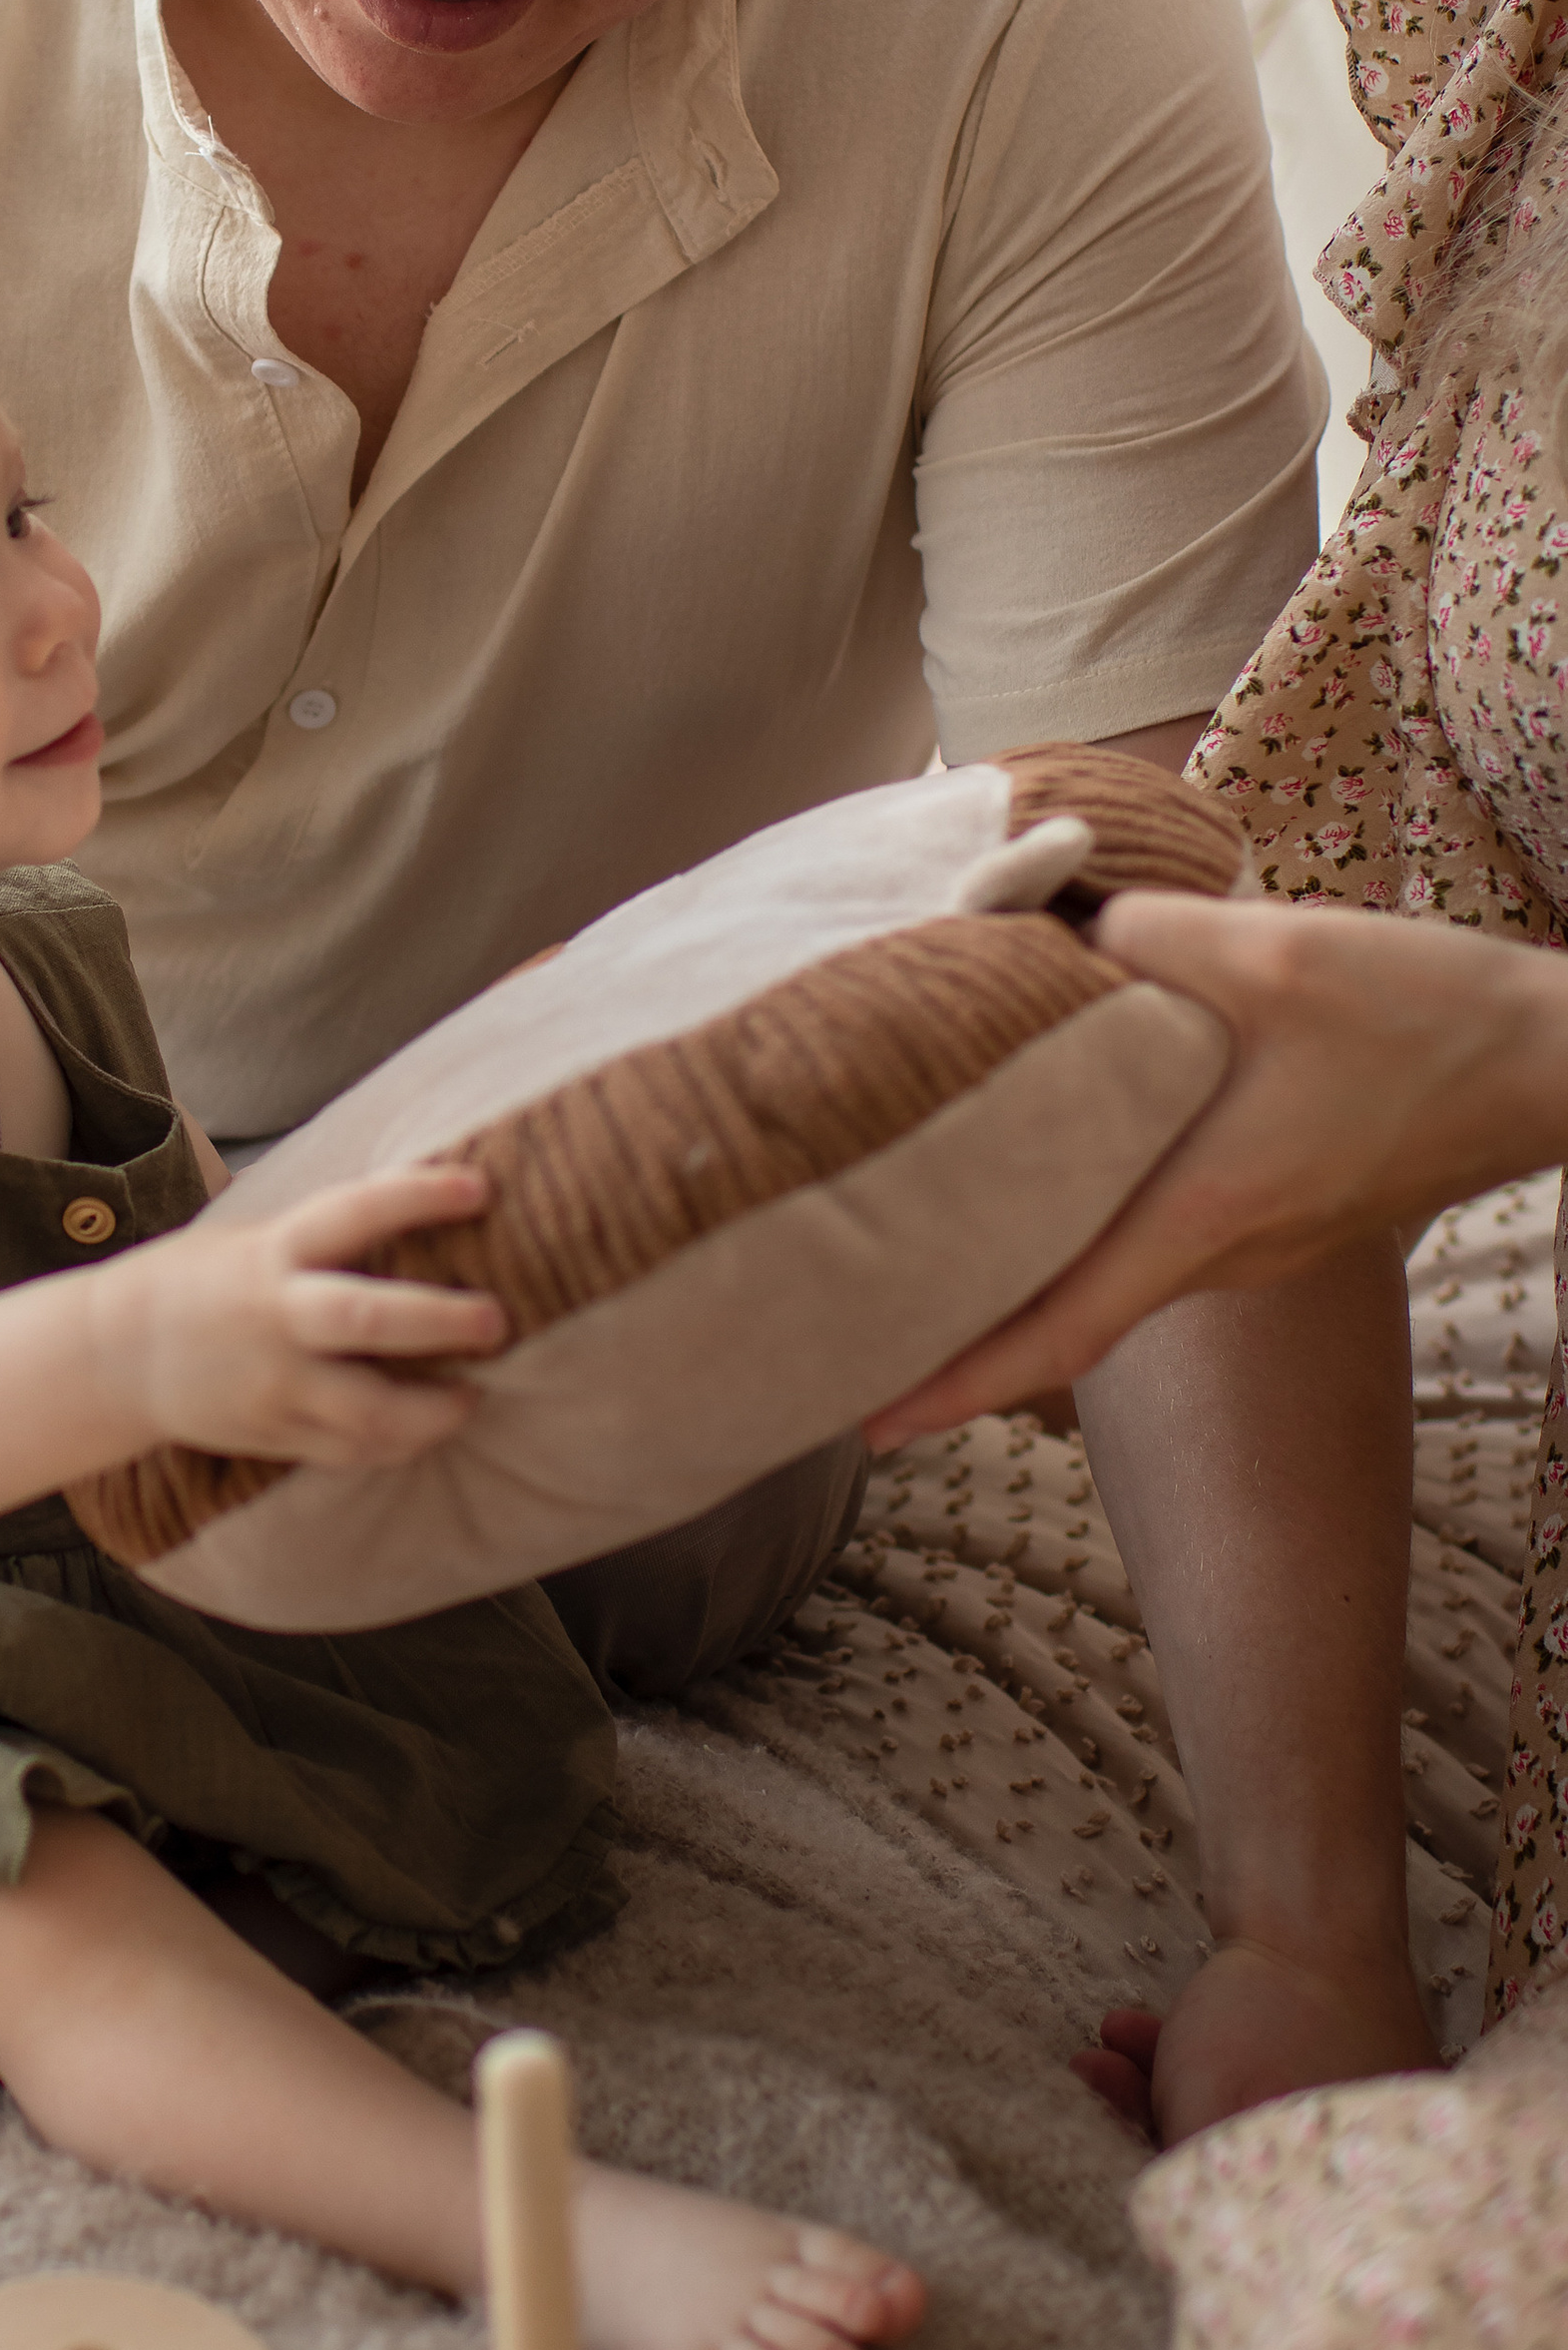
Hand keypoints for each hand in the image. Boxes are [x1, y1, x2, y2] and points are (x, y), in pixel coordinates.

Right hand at [113, 1164, 505, 1463]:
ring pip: (368, 1411)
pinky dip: (399, 1443)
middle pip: (365, 1320)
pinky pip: (351, 1451)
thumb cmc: (200, 1281)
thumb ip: (325, 1236)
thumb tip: (422, 1204)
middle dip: (440, 1322)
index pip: (352, 1214)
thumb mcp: (252, 1238)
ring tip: (473, 1391)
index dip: (416, 1198)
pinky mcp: (273, 1435)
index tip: (479, 1188)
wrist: (114, 1356)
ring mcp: (273, 1385)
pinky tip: (429, 1422)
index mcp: (270, 1254)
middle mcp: (274, 1319)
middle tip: (497, 1320)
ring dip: (435, 1409)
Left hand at [866, 888, 1567, 1437]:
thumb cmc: (1426, 1013)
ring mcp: (1257, 1246)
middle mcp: (1224, 1254)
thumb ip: (1141, 935)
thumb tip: (1042, 928)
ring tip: (919, 1254)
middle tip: (850, 1333)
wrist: (1550, 1059)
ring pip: (1112, 1276)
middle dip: (961, 1336)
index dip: (959, 1381)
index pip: (1060, 1328)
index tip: (870, 1422)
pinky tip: (1045, 1178)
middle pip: (1067, 1317)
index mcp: (1205, 1211)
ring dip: (1024, 1275)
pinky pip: (1158, 1241)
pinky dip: (1086, 1231)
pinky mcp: (1280, 1216)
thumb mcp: (1270, 950)